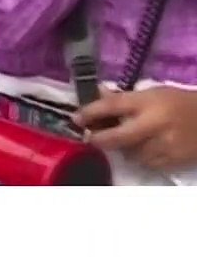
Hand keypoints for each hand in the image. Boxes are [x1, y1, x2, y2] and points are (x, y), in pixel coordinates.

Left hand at [75, 86, 196, 171]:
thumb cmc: (180, 103)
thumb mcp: (154, 93)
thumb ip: (125, 98)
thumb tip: (97, 94)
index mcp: (149, 101)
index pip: (113, 105)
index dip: (90, 112)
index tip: (76, 118)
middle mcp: (155, 123)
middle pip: (116, 137)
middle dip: (98, 139)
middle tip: (91, 137)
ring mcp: (164, 144)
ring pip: (129, 154)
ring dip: (122, 149)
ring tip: (127, 141)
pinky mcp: (172, 160)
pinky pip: (145, 164)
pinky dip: (140, 158)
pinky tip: (145, 149)